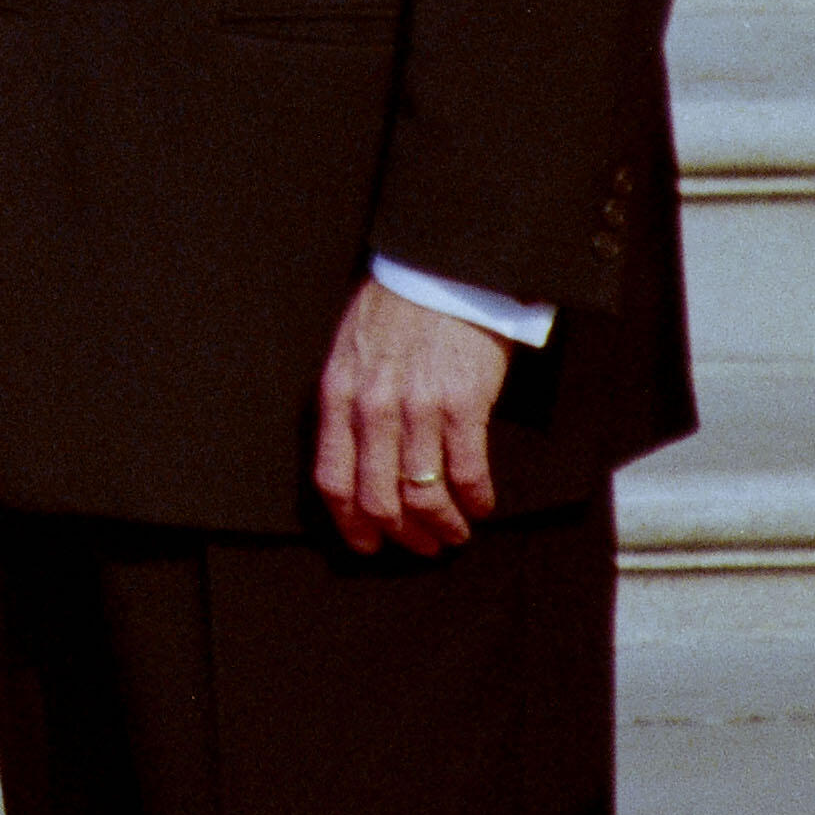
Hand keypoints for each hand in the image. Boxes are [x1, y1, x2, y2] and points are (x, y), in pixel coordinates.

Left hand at [315, 278, 510, 552]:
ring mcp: (417, 408)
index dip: (350, 524)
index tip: (368, 543)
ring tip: (454, 533)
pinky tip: (481, 506)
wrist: (438, 268)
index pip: (332, 481)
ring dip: (442, 526)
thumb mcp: (349, 353)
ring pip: (422, 496)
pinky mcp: (461, 404)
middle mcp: (371, 409)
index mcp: (338, 396)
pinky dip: (475, 500)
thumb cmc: (395, 309)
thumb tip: (354, 457)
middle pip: (376, 499)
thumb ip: (348, 403)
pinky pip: (466, 473)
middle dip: (400, 535)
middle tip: (420, 546)